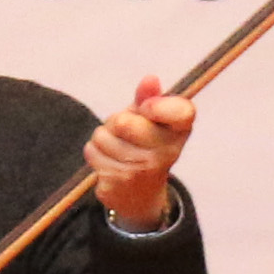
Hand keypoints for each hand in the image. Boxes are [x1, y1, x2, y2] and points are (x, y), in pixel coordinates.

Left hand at [87, 77, 196, 230]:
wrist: (142, 195)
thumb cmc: (147, 146)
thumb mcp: (152, 120)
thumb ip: (150, 97)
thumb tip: (150, 79)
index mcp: (180, 131)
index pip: (181, 111)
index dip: (158, 105)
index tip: (147, 108)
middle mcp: (166, 153)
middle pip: (122, 121)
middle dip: (116, 121)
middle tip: (125, 131)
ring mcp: (141, 171)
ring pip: (102, 136)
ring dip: (103, 138)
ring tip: (117, 147)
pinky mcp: (117, 184)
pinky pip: (92, 152)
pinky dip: (95, 154)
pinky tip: (110, 162)